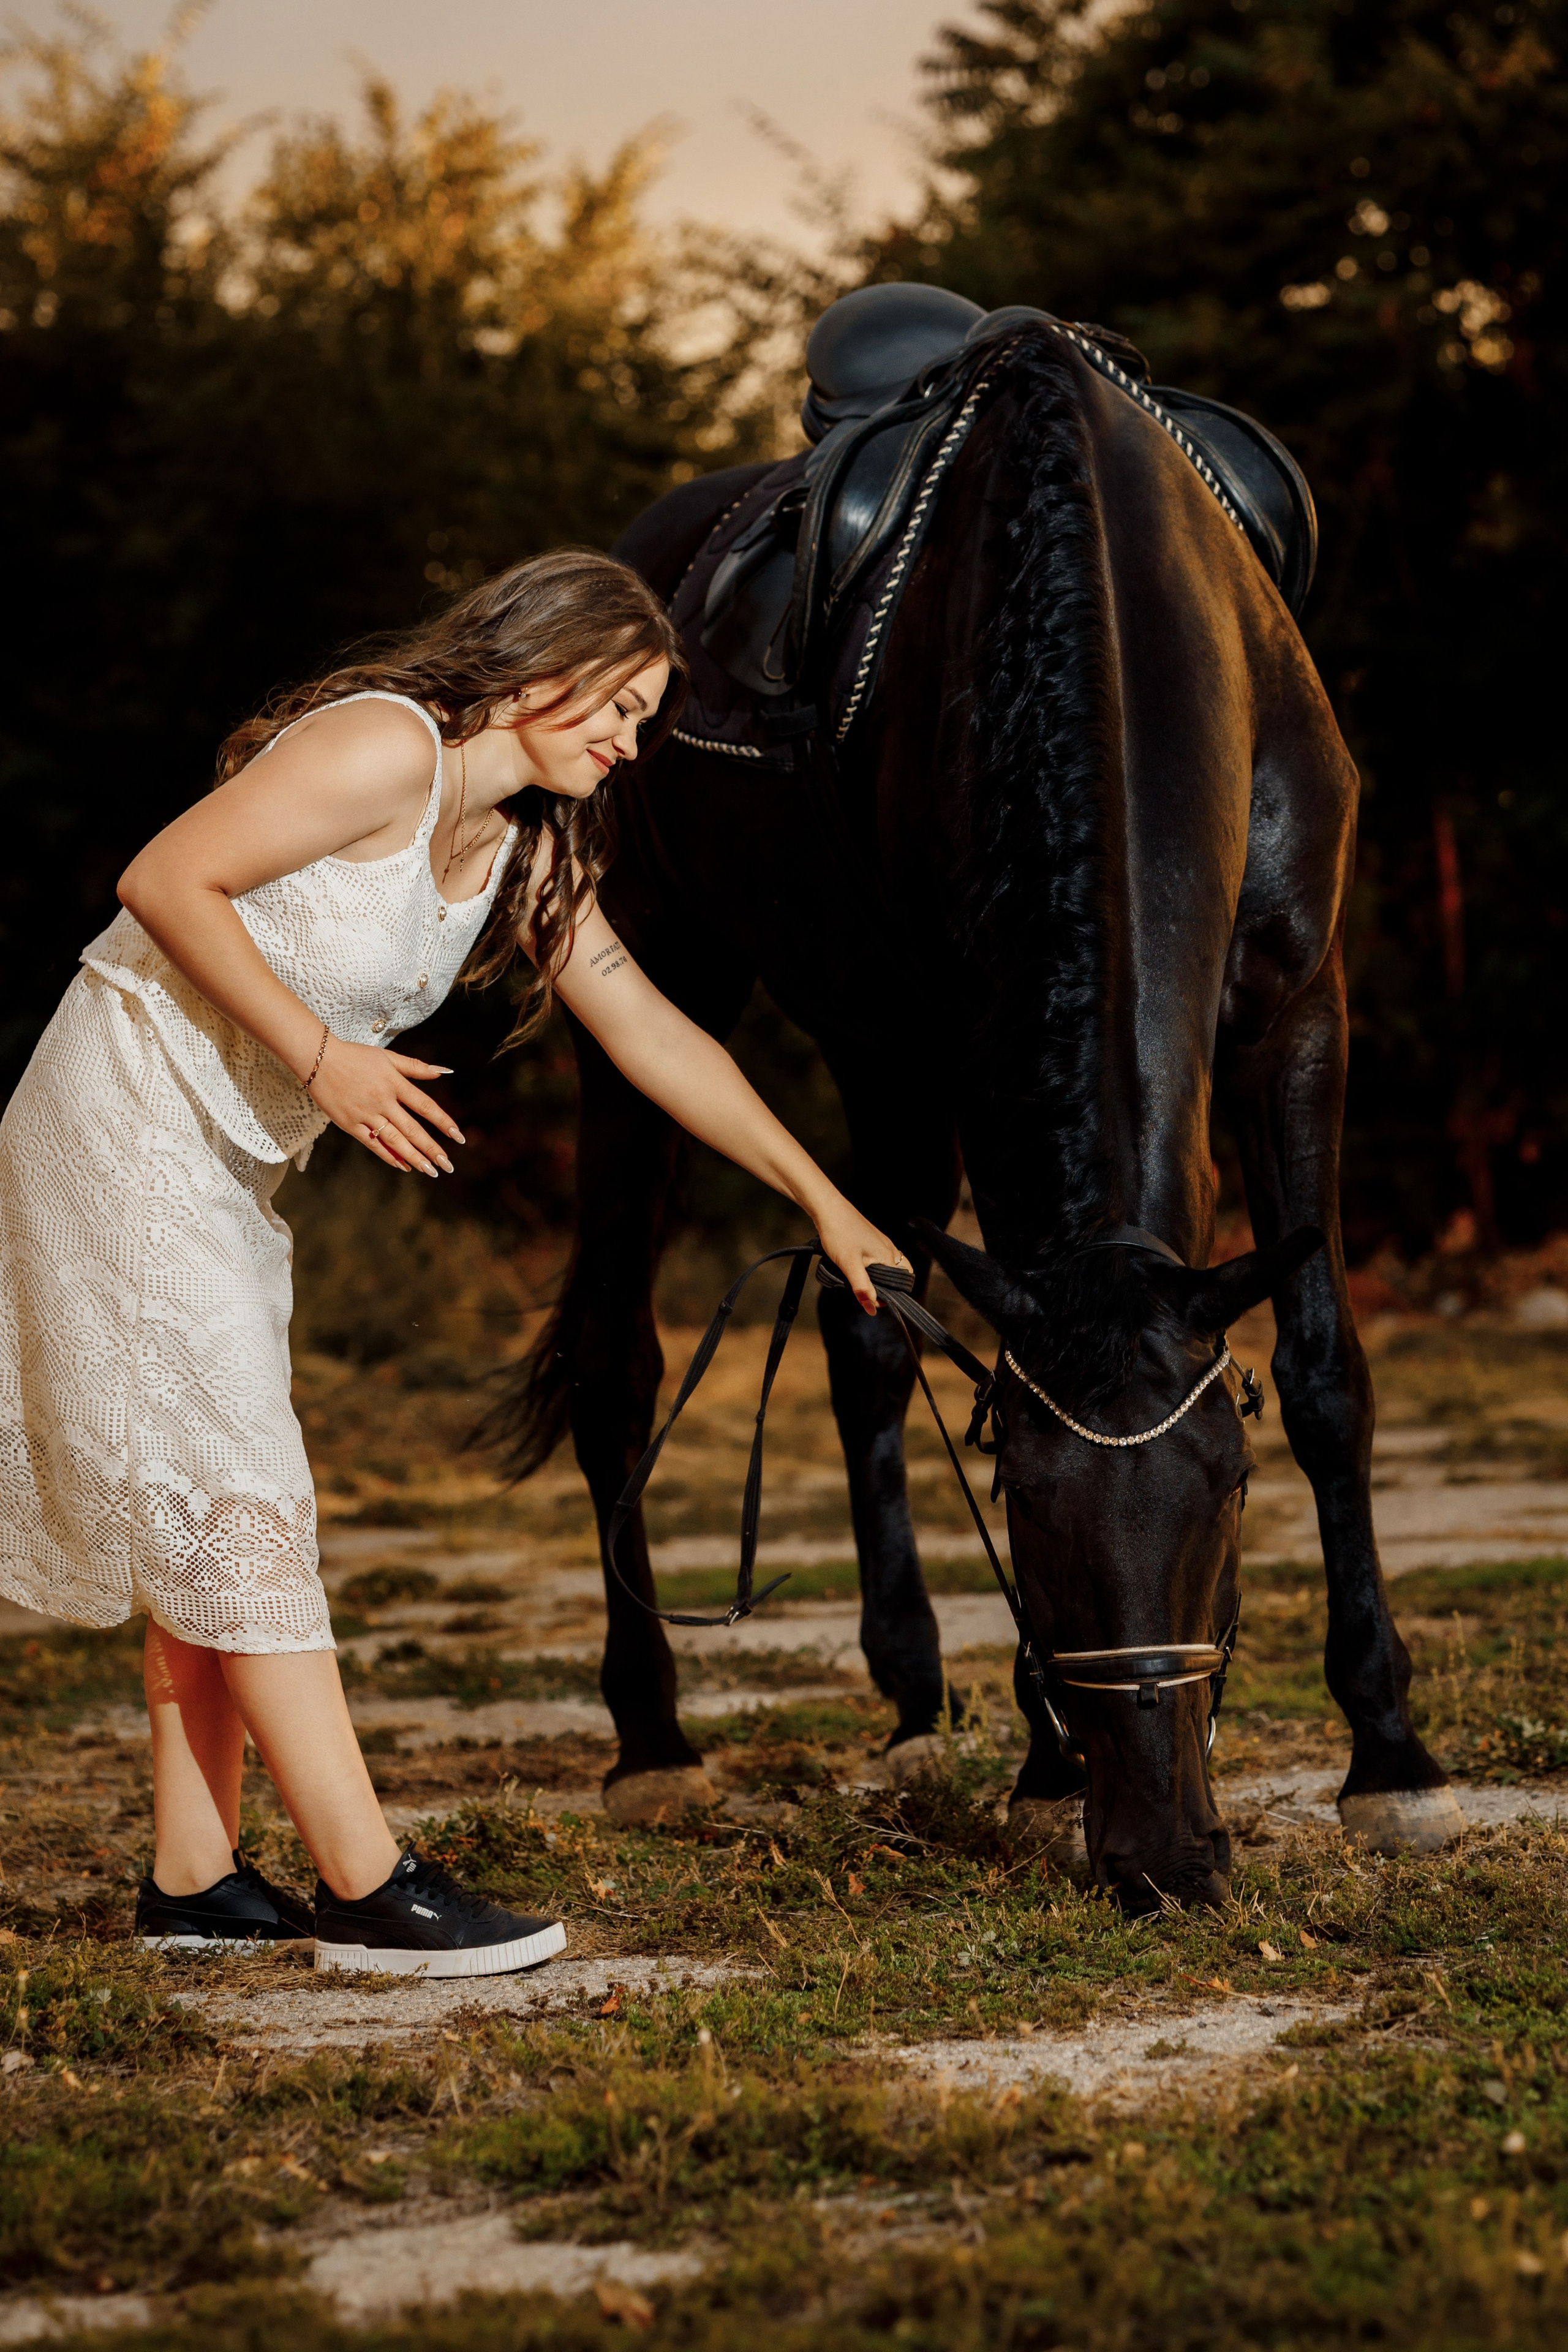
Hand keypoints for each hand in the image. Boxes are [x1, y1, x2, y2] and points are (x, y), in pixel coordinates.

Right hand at [307, 1039, 464, 1177]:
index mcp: (394, 1083)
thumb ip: (416, 1067)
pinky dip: (388, 1156)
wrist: (318, 1058)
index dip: (443, 1122)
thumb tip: (444, 1072)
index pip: (425, 1106)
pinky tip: (403, 1166)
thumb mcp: (388, 1057)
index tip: (458, 1137)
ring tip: (431, 1171)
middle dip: (432, 1149)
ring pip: (394, 1140)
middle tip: (448, 1166)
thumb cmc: (355, 1056)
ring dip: (414, 1157)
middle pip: (412, 1129)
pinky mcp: (349, 1123)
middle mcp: (382, 1100)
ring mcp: (365, 1113)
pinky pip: (372, 1143)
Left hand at [814, 1200, 910, 1313]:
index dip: (889, 1296)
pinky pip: (877, 1258)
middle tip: (864, 1290)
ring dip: (875, 1277)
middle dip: (883, 1287)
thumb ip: (862, 1288)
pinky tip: (855, 1266)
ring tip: (857, 1279)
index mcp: (888, 1255)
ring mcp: (880, 1242)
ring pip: (886, 1267)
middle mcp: (889, 1249)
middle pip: (896, 1275)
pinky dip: (870, 1267)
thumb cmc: (839, 1233)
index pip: (901, 1283)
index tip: (871, 1300)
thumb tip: (872, 1309)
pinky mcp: (870, 1239)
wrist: (828, 1209)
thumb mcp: (849, 1265)